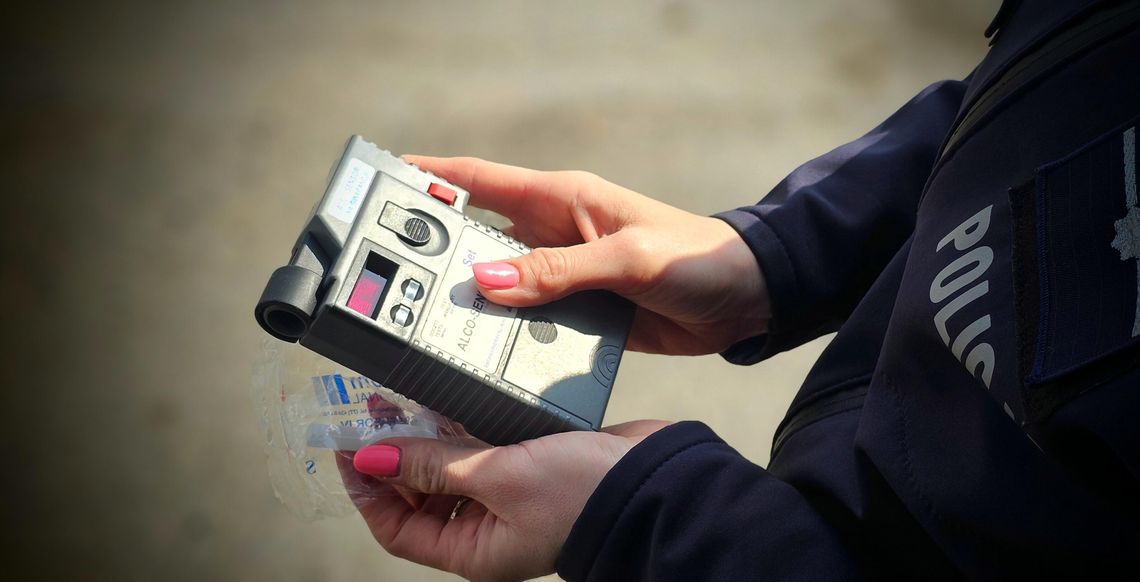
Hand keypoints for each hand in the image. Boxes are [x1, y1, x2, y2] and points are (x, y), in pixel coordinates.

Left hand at [338, 420, 670, 580]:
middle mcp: (488, 529)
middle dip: (393, 457)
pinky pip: (477, 450)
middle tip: (374, 414)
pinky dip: (457, 429)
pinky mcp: (528, 466)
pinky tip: (445, 403)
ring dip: (422, 438)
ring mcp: (509, 497)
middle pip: (418, 496)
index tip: (349, 448)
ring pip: (446, 469)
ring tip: (401, 402)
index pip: (398, 530)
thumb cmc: (585, 495)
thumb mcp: (495, 477)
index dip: (367, 491)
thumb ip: (430, 465)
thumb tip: (373, 459)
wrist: (653, 477)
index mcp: (474, 552)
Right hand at [405, 156, 769, 354]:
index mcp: (563, 201)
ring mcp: (564, 276)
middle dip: (437, 249)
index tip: (385, 179)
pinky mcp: (579, 313)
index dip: (433, 178)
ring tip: (422, 318)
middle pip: (479, 237)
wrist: (746, 300)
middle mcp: (555, 235)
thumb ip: (560, 272)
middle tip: (389, 271)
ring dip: (469, 299)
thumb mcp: (628, 260)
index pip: (483, 181)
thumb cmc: (698, 257)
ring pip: (499, 285)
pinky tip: (480, 352)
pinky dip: (504, 333)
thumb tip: (487, 282)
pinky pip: (529, 321)